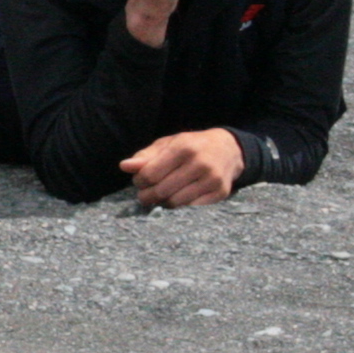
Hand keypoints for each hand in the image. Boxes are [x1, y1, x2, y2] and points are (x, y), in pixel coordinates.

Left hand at [123, 126, 243, 209]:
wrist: (229, 149)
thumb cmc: (192, 146)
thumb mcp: (168, 144)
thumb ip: (146, 156)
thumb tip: (124, 166)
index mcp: (184, 148)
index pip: (151, 174)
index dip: (139, 181)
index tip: (139, 181)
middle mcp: (200, 163)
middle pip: (161, 191)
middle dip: (147, 195)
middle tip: (145, 194)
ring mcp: (212, 180)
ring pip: (175, 203)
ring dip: (162, 203)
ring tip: (160, 195)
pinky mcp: (220, 193)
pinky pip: (190, 208)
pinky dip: (179, 206)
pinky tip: (177, 197)